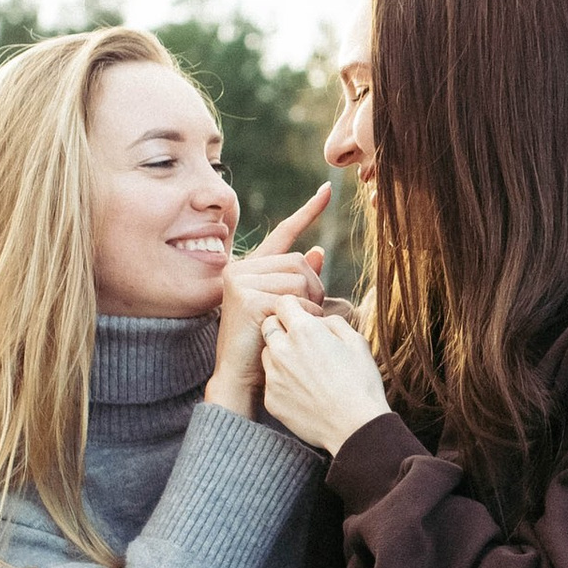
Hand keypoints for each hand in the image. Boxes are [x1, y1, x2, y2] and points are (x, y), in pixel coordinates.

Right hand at [205, 186, 332, 410]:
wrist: (240, 378)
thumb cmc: (263, 346)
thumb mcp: (283, 309)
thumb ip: (297, 282)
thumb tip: (317, 252)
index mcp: (249, 268)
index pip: (283, 234)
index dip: (308, 212)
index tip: (326, 189)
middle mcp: (240, 269)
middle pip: (299, 262)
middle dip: (313, 290)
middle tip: (305, 316)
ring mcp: (240, 281)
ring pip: (299, 279)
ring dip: (308, 306)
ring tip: (292, 326)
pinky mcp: (247, 298)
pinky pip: (294, 298)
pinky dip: (301, 318)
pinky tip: (286, 332)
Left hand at [258, 287, 392, 454]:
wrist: (354, 427)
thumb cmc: (361, 384)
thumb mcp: (357, 342)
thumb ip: (334, 323)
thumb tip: (320, 321)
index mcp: (304, 331)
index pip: (283, 303)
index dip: (294, 307)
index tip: (303, 316)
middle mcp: (283, 350)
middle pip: (268, 325)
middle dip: (282, 327)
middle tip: (301, 340)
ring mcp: (274, 376)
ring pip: (267, 353)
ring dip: (280, 354)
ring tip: (303, 368)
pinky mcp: (271, 398)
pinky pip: (271, 381)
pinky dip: (282, 381)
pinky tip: (302, 390)